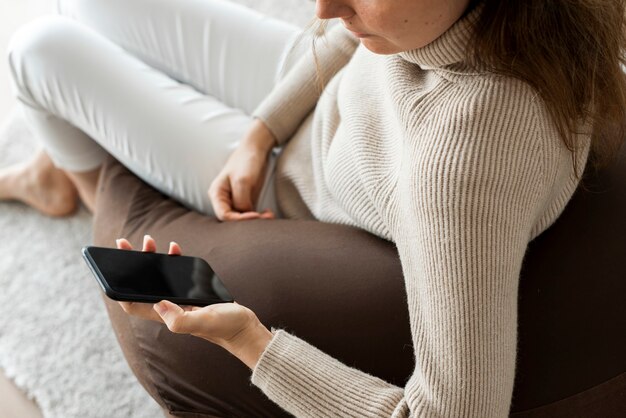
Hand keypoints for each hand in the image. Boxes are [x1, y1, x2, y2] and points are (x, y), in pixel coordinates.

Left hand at [115, 235, 272, 368]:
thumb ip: (181, 319)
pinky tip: (174, 250)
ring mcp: (179, 299)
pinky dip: (172, 260)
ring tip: (148, 242)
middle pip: (140, 285)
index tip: (112, 268)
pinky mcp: (191, 292)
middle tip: (124, 244)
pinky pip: (175, 274)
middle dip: (131, 265)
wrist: (243, 328)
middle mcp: (168, 307)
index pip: (132, 303)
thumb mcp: (203, 322)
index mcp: (165, 314)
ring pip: (156, 278)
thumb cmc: (224, 327)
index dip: (118, 288)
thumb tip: (159, 304)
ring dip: (149, 259)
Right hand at [208, 119, 276, 220]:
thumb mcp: (243, 180)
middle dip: (249, 221)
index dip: (239, 219)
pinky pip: (250, 214)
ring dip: (257, 220)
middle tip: (266, 217)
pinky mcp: (246, 201)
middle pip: (233, 219)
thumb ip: (241, 200)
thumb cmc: (246, 161)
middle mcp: (223, 200)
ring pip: (243, 218)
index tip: (255, 215)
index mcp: (217, 194)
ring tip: (270, 215)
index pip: (224, 215)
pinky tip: (269, 213)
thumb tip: (245, 214)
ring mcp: (234, 201)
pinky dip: (260, 216)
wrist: (256, 150)